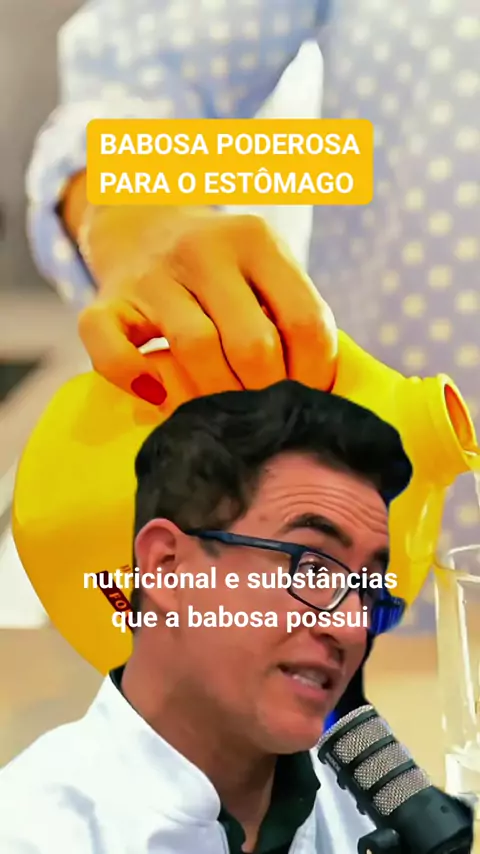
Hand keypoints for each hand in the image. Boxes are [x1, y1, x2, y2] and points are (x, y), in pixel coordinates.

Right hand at [77, 205, 337, 403]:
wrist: (140, 226)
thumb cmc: (220, 270)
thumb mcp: (264, 269)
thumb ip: (292, 316)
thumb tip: (319, 396)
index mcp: (256, 241)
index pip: (306, 321)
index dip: (314, 375)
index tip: (305, 397)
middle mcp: (205, 249)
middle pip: (253, 344)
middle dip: (263, 393)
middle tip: (261, 413)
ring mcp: (152, 274)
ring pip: (196, 349)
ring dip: (213, 396)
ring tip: (220, 413)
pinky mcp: (106, 301)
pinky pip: (113, 352)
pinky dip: (134, 379)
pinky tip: (156, 394)